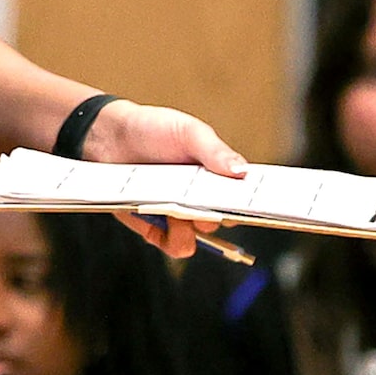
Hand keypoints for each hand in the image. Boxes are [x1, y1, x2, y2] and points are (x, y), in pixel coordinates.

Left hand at [85, 100, 247, 258]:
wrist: (110, 136)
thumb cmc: (153, 129)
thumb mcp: (188, 132)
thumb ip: (215, 151)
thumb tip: (243, 172)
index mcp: (218, 176)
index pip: (246, 196)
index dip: (258, 203)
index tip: (266, 204)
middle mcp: (202, 199)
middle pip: (225, 220)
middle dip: (220, 214)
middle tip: (207, 201)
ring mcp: (179, 215)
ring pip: (199, 238)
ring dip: (193, 229)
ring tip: (177, 209)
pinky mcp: (156, 228)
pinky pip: (174, 245)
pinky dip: (173, 237)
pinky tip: (162, 216)